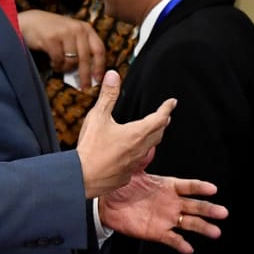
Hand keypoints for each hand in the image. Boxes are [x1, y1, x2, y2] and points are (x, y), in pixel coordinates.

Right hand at [17, 10, 105, 88]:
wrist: (32, 21)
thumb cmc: (55, 32)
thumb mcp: (72, 35)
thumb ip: (82, 48)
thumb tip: (91, 73)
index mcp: (86, 28)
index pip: (99, 49)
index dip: (100, 66)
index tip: (98, 79)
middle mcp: (77, 29)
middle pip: (85, 58)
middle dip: (85, 75)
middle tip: (84, 87)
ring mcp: (64, 32)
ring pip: (71, 61)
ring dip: (66, 68)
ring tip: (61, 67)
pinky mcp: (51, 38)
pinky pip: (58, 60)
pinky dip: (56, 65)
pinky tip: (53, 63)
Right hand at [76, 72, 173, 197]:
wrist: (81, 177)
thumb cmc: (90, 148)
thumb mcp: (98, 117)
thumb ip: (108, 95)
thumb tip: (113, 75)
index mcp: (136, 134)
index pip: (159, 118)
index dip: (167, 109)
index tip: (172, 102)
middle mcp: (139, 149)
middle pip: (158, 134)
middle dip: (162, 123)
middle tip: (165, 117)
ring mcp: (134, 165)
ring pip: (148, 149)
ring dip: (152, 139)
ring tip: (151, 133)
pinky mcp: (126, 176)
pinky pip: (136, 163)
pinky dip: (137, 155)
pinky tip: (130, 154)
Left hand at [100, 171, 226, 253]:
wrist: (107, 204)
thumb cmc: (123, 185)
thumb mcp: (134, 170)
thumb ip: (143, 159)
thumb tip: (149, 145)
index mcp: (169, 186)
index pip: (189, 187)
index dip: (200, 188)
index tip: (213, 189)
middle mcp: (172, 203)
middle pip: (195, 206)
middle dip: (209, 209)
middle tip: (223, 212)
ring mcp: (166, 218)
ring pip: (189, 224)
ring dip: (203, 227)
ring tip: (215, 232)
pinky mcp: (157, 232)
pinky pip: (171, 239)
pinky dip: (180, 244)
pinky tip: (189, 248)